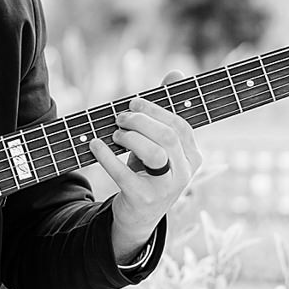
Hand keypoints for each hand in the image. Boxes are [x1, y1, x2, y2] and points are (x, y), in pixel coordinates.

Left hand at [85, 73, 199, 263]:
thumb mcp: (159, 144)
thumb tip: (176, 73)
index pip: (180, 125)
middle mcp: (185, 172)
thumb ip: (165, 111)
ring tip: (114, 134)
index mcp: (193, 156)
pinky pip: (124, 174)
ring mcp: (167, 188)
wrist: (138, 216)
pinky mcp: (144, 200)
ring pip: (154, 153)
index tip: (133, 102)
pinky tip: (95, 145)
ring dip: (129, 137)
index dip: (155, 109)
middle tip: (120, 118)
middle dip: (140, 121)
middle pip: (167, 136)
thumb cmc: (148, 171)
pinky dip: (106, 156)